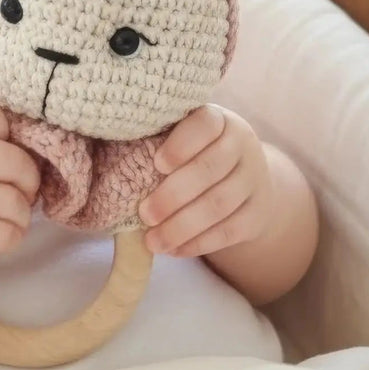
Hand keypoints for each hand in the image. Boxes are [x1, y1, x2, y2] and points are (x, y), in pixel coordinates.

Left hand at [137, 105, 273, 257]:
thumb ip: (156, 141)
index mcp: (219, 119)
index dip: (182, 144)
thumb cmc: (193, 153)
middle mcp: (243, 145)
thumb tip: (110, 159)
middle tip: (144, 214)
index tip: (157, 163)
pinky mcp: (258, 214)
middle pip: (210, 169)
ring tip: (153, 241)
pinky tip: (174, 250)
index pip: (206, 124)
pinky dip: (199, 243)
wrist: (244, 178)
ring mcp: (255, 180)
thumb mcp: (179, 137)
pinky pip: (230, 231)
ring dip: (182, 226)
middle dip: (174, 195)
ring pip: (220, 205)